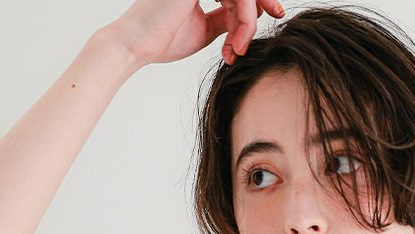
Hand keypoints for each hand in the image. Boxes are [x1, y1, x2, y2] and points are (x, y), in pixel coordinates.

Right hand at [105, 0, 284, 68]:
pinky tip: (236, 42)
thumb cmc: (163, 39)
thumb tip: (248, 17)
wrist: (137, 44)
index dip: (255, 1)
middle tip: (277, 14)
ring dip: (247, 22)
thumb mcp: (204, 28)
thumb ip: (225, 19)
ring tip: (238, 49)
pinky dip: (242, 19)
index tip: (269, 17)